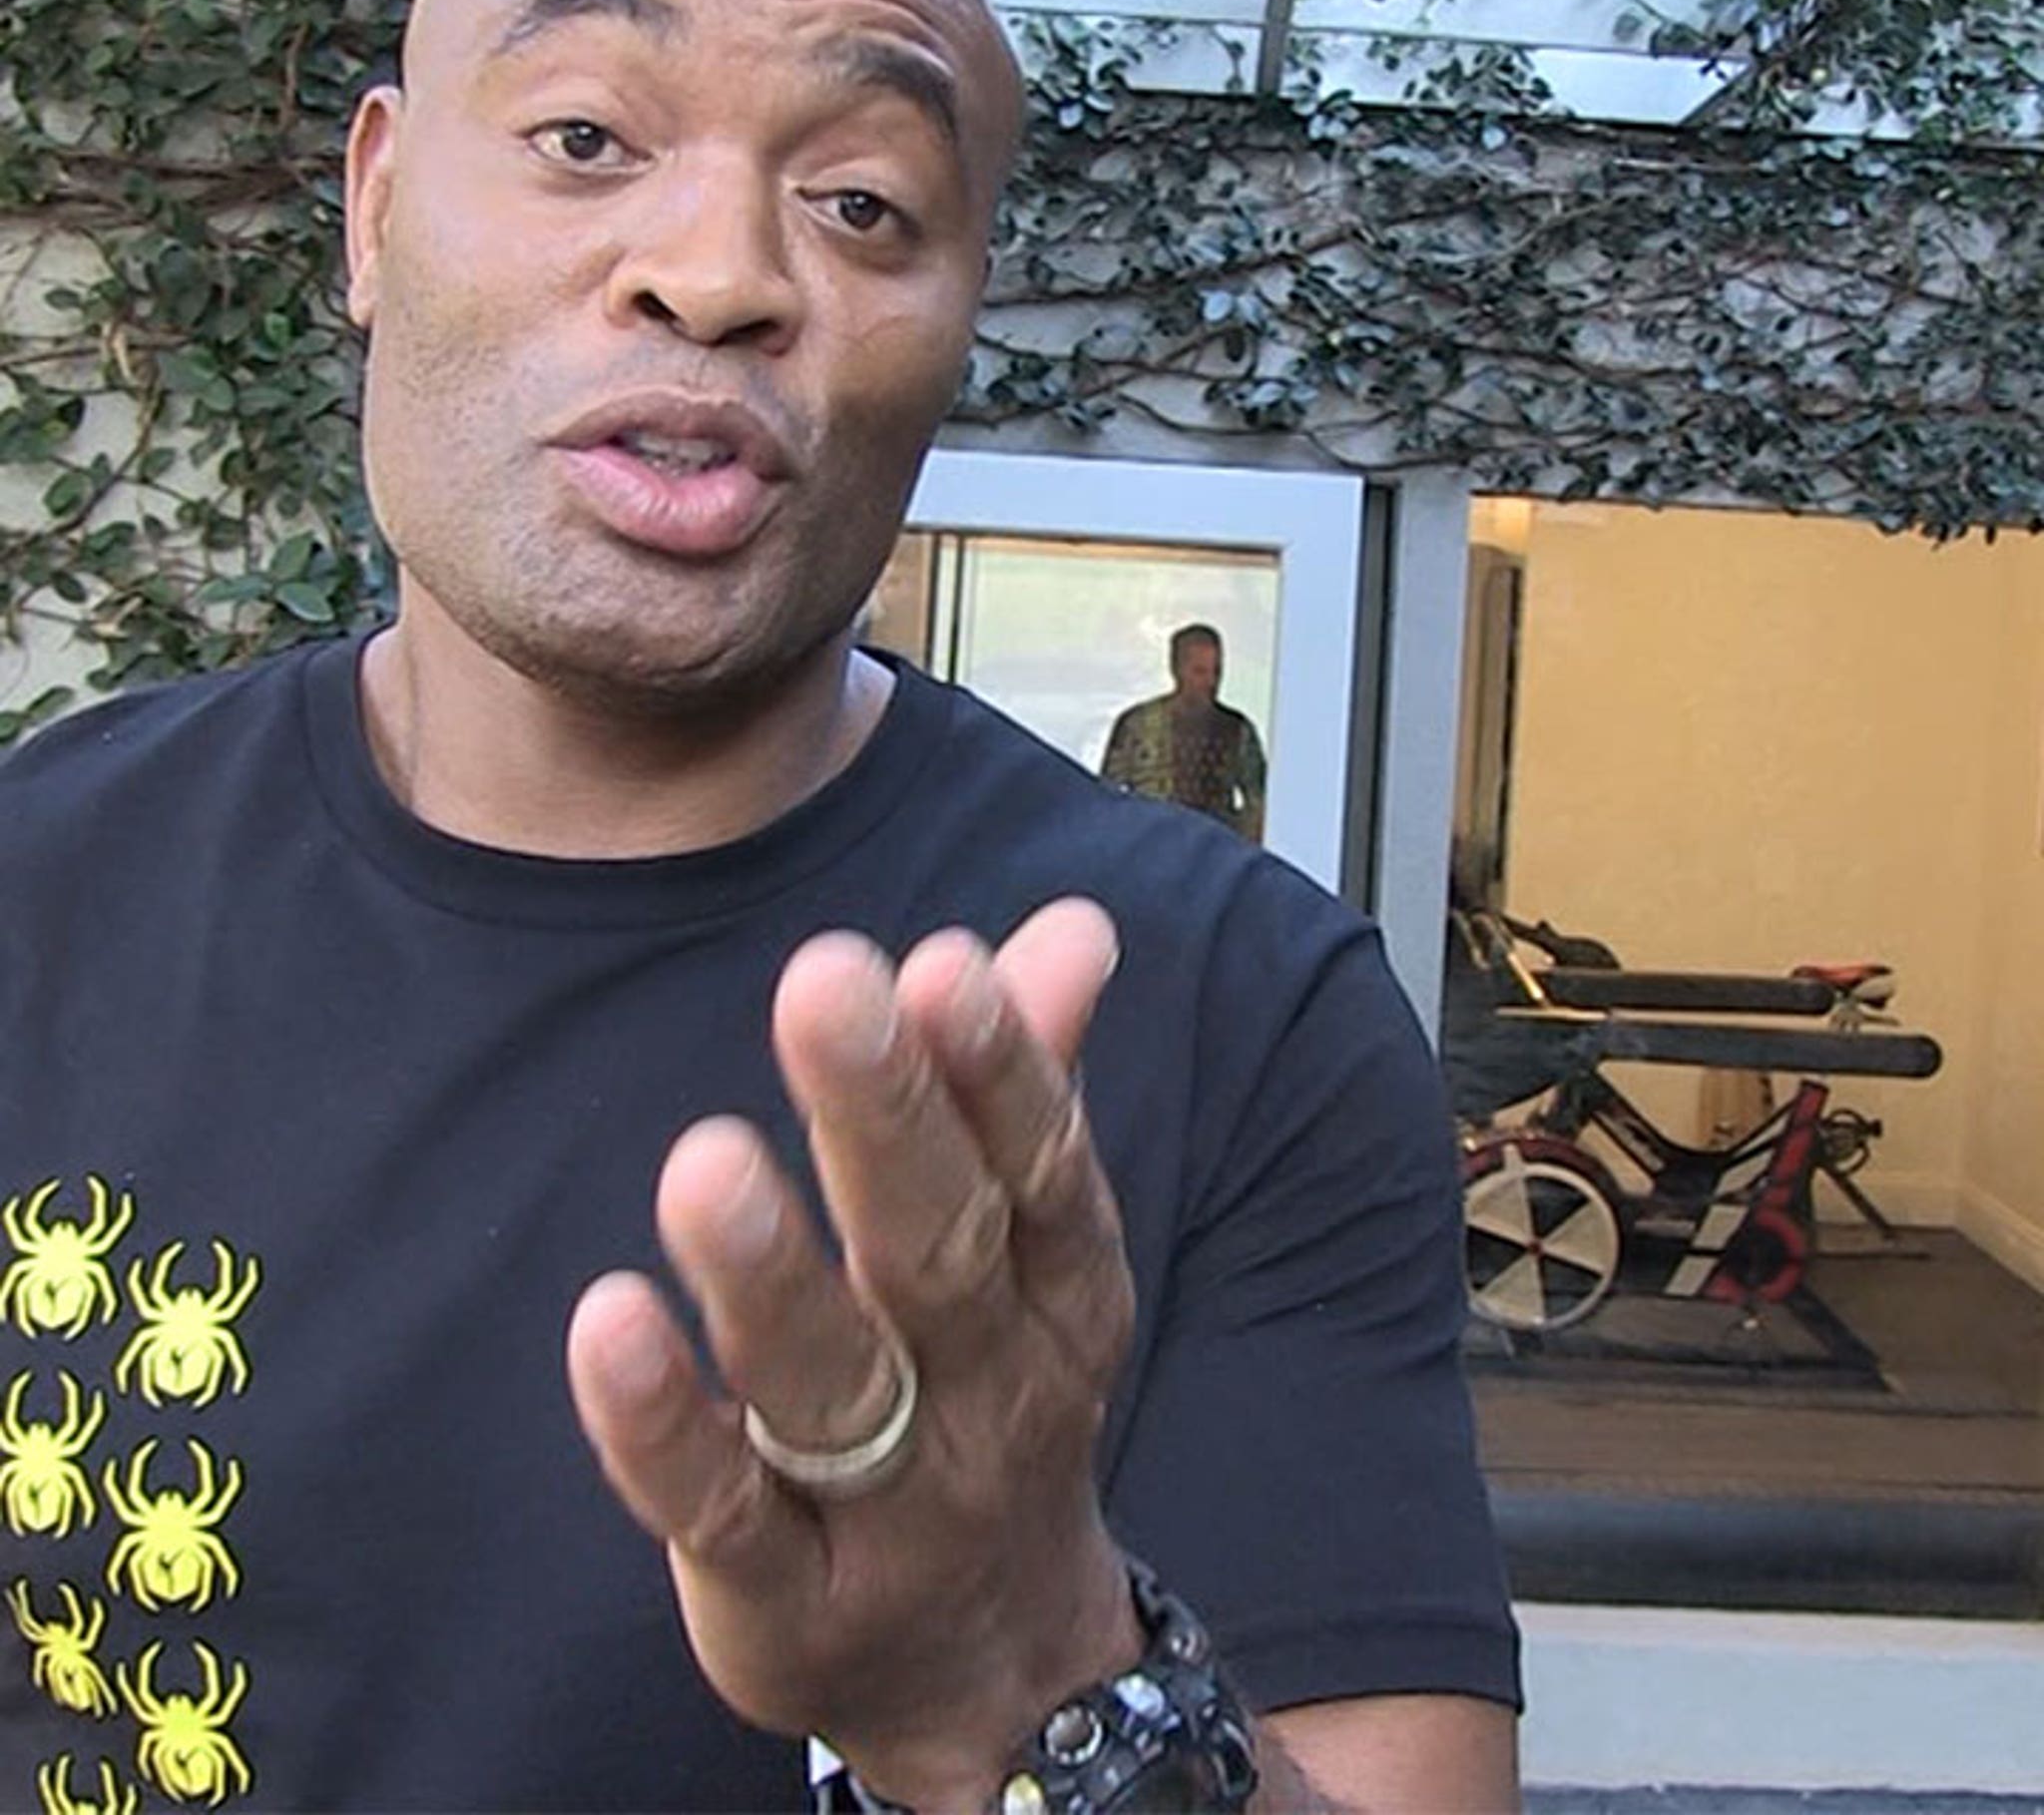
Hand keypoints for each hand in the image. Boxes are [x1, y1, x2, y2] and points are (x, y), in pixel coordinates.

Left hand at [565, 898, 1142, 1811]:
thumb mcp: (1032, 1252)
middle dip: (885, 1119)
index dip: (1000, 1072)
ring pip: (830, 1386)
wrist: (990, 1663)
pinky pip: (719, 1513)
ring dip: (770, 1274)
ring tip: (708, 1163)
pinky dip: (661, 1427)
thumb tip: (1072, 926)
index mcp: (1060, 1297)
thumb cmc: (989, 1390)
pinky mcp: (784, 1602)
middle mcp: (992, 1397)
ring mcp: (892, 1510)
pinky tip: (606, 1323)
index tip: (940, 963)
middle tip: (827, 985)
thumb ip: (1028, 1081)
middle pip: (938, 1256)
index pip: (1042, 1175)